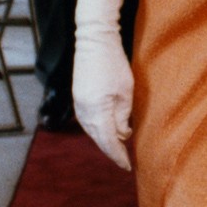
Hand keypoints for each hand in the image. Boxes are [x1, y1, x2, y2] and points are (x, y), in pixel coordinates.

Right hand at [73, 0, 135, 168]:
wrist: (94, 40)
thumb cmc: (114, 63)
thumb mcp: (126, 91)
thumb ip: (123, 115)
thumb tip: (122, 133)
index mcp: (96, 110)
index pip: (108, 141)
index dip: (118, 155)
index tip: (128, 166)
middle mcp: (83, 110)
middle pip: (97, 138)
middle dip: (111, 150)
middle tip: (125, 160)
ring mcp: (78, 104)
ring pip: (91, 130)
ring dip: (104, 139)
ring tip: (119, 147)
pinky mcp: (78, 97)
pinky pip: (87, 120)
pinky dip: (98, 129)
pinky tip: (108, 129)